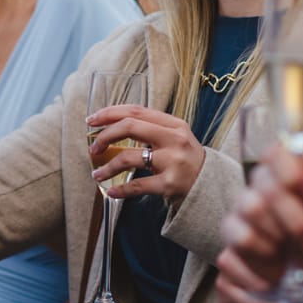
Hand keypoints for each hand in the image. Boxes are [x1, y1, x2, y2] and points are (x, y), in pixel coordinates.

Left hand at [88, 104, 203, 201]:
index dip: (109, 113)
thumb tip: (112, 124)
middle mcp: (174, 140)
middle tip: (93, 148)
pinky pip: (137, 185)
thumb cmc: (185, 160)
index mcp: (174, 124)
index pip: (136, 111)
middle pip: (130, 127)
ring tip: (97, 174)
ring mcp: (173, 162)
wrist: (210, 186)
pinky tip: (111, 191)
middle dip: (105, 135)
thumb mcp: (175, 138)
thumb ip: (151, 128)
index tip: (92, 120)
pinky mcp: (170, 184)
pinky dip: (120, 189)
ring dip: (107, 166)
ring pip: (128, 157)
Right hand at [215, 146, 302, 302]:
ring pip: (238, 234)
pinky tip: (277, 289)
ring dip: (272, 254)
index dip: (287, 172)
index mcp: (280, 179)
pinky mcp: (228, 262)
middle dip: (289, 223)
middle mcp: (252, 199)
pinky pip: (230, 269)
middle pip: (253, 201)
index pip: (271, 158)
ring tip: (292, 267)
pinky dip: (259, 284)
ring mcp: (236, 230)